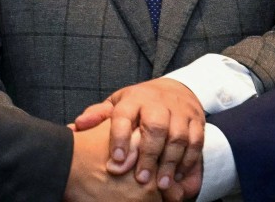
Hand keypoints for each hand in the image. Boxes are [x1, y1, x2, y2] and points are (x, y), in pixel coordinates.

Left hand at [73, 78, 204, 191]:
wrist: (175, 89)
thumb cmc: (140, 103)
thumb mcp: (118, 104)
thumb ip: (99, 115)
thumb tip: (77, 125)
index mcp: (134, 98)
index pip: (125, 114)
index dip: (120, 137)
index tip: (117, 161)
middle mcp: (159, 102)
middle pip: (156, 126)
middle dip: (149, 154)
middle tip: (142, 179)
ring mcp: (180, 111)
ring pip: (178, 136)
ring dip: (171, 162)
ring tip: (162, 185)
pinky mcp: (197, 120)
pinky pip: (196, 141)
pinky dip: (189, 161)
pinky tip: (178, 177)